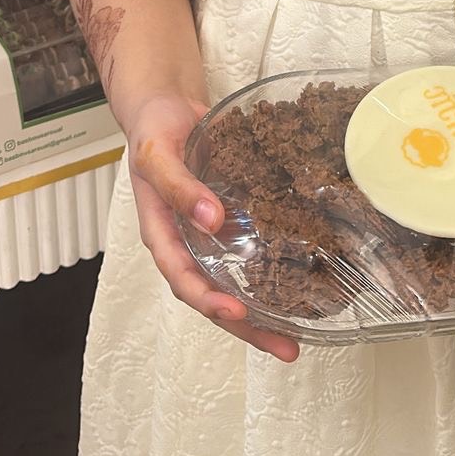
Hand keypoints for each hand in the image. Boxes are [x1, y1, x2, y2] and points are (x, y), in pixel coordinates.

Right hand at [127, 92, 299, 362]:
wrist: (167, 108)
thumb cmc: (154, 131)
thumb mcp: (157, 155)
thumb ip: (179, 186)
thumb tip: (211, 219)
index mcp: (163, 234)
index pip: (183, 278)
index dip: (208, 300)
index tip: (237, 313)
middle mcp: (187, 243)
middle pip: (214, 295)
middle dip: (247, 326)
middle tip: (286, 347)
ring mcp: (210, 235)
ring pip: (235, 281)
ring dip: (263, 309)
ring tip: (298, 333)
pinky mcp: (232, 219)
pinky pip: (251, 249)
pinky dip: (272, 268)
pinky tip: (301, 280)